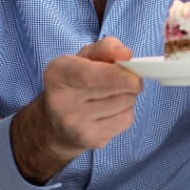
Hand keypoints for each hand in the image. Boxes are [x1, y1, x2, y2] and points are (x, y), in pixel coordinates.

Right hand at [12, 37, 142, 182]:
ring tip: (113, 95)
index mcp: (58, 74)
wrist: (55, 124)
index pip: (89, 76)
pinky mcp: (91, 140)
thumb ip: (105, 48)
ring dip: (128, 96)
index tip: (134, 75)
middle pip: (114, 90)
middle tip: (128, 79)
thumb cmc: (75, 82)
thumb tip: (127, 54)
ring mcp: (75, 125)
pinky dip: (126, 112)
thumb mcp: (84, 58)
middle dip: (130, 82)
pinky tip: (111, 111)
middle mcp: (61, 102)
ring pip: (124, 104)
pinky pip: (125, 120)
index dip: (117, 75)